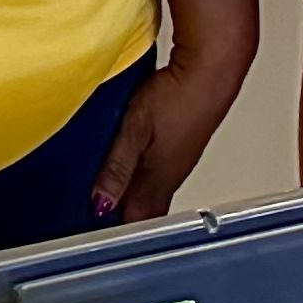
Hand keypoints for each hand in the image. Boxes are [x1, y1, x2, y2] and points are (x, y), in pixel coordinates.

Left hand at [90, 55, 248, 222]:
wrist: (211, 74)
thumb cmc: (177, 98)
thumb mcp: (134, 130)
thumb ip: (117, 168)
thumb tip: (102, 203)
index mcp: (158, 181)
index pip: (135, 221)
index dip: (113, 228)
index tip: (91, 228)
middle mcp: (170, 177)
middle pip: (145, 212)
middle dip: (122, 217)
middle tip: (96, 216)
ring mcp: (178, 163)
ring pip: (151, 193)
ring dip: (132, 197)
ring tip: (109, 194)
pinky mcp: (182, 147)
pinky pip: (159, 174)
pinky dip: (141, 176)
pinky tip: (132, 165)